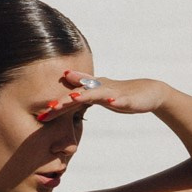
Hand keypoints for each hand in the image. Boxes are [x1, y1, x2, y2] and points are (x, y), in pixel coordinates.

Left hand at [38, 70, 167, 117]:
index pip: (71, 99)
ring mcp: (115, 93)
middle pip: (80, 95)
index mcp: (93, 91)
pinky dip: (116, 100)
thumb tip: (66, 75)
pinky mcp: (129, 99)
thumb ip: (83, 86)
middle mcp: (101, 89)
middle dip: (65, 101)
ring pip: (98, 94)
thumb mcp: (100, 91)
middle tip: (50, 108)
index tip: (41, 115)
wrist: (150, 92)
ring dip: (86, 95)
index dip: (57, 106)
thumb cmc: (122, 93)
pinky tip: (111, 102)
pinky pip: (122, 100)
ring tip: (73, 98)